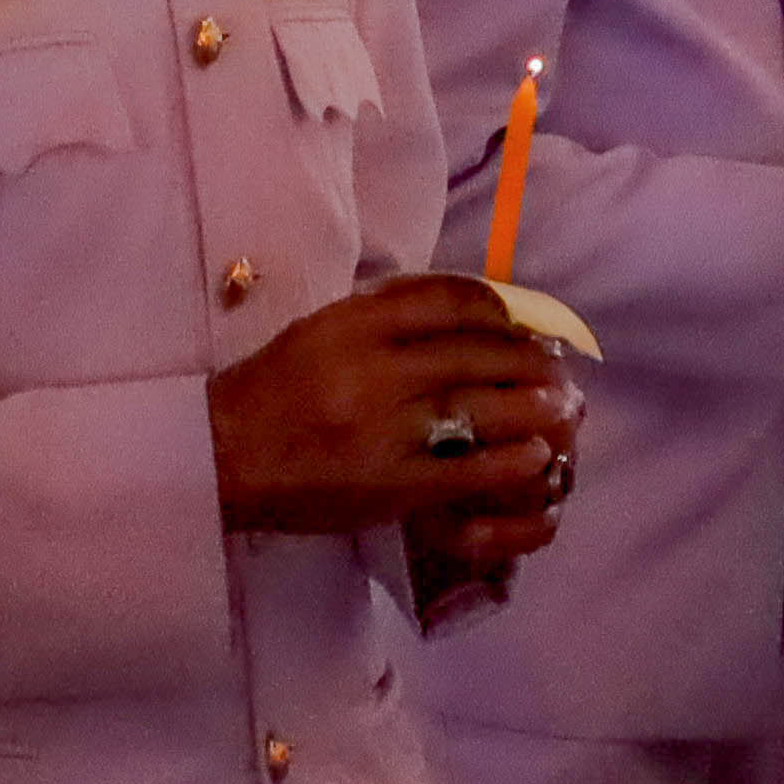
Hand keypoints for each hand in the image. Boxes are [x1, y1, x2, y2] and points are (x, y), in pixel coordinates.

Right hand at [209, 274, 578, 548]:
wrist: (222, 455)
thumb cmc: (273, 388)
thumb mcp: (320, 329)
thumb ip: (384, 314)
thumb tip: (466, 307)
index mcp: (351, 322)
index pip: (447, 300)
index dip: (502, 308)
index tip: (529, 320)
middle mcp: (371, 368)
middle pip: (473, 355)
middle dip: (528, 361)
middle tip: (559, 369)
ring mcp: (382, 428)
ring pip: (478, 410)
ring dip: (530, 408)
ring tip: (561, 409)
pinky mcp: (389, 483)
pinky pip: (464, 469)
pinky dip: (507, 461)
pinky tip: (534, 455)